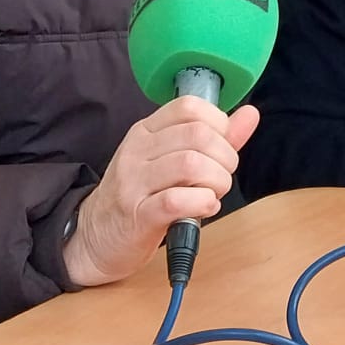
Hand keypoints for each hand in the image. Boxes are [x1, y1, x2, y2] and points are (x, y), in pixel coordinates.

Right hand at [62, 96, 259, 287]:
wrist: (94, 237)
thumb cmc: (140, 196)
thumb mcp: (171, 160)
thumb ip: (214, 138)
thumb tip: (250, 114)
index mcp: (146, 131)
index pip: (189, 107)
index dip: (218, 124)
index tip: (221, 147)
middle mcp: (137, 151)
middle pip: (198, 135)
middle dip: (225, 157)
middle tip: (221, 176)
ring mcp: (133, 182)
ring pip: (191, 164)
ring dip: (217, 181)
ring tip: (213, 193)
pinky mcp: (137, 215)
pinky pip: (178, 200)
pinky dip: (203, 203)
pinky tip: (204, 208)